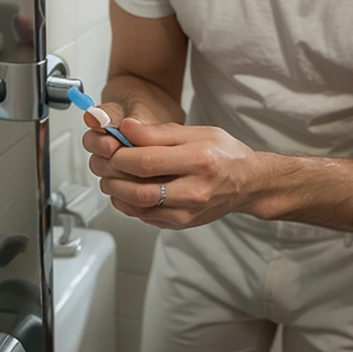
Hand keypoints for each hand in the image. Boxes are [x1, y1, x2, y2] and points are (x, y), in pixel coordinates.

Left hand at [83, 119, 269, 228]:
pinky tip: (125, 190)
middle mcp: (194, 190)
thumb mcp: (197, 132)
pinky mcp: (181, 223)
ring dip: (115, 191)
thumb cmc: (225, 154)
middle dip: (112, 174)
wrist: (248, 183)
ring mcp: (187, 212)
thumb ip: (159, 132)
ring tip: (111, 175)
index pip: (147, 161)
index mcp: (199, 161)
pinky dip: (127, 204)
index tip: (112, 144)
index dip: (120, 154)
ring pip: (137, 207)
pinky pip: (144, 217)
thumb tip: (126, 128)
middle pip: (138, 188)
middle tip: (105, 161)